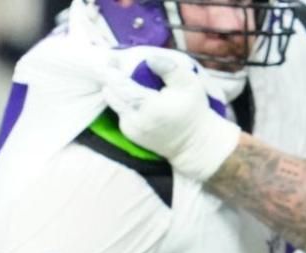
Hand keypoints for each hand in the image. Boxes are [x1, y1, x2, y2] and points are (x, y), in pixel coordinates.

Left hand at [101, 51, 242, 180]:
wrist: (195, 143)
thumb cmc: (193, 111)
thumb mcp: (190, 85)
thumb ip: (170, 69)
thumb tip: (149, 59)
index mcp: (150, 106)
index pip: (120, 84)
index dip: (112, 69)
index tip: (110, 58)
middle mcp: (135, 119)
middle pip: (111, 92)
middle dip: (111, 78)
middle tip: (113, 65)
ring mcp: (130, 128)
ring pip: (112, 101)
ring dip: (114, 89)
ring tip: (121, 79)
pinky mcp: (130, 134)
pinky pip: (119, 112)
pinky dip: (121, 101)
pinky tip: (132, 96)